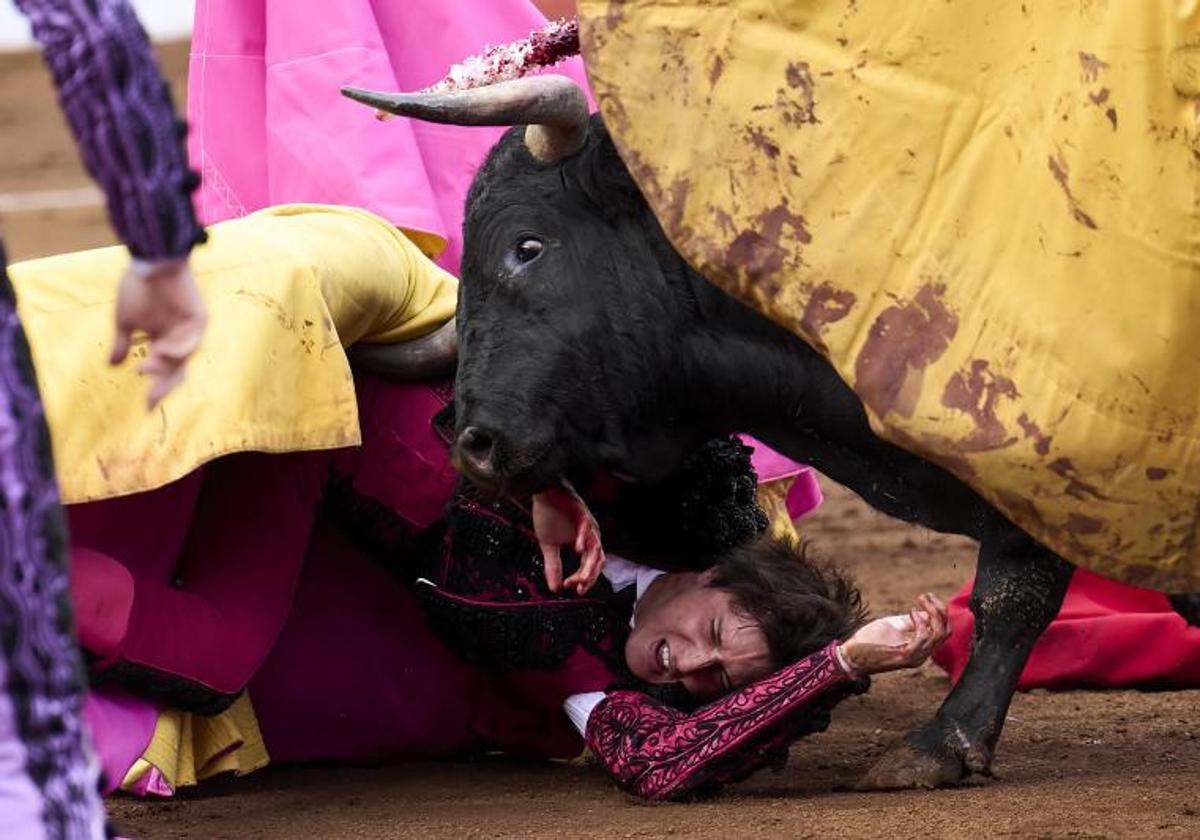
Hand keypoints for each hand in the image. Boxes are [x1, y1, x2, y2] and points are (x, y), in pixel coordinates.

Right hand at [111, 258, 207, 409]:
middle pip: (176, 371)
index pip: (162, 372)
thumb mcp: (125, 320)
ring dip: (164, 366)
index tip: (145, 409)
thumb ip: (122, 343)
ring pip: (182, 359)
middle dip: (163, 387)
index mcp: (162, 341)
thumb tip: (112, 366)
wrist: (148, 261)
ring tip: (146, 366)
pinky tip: (163, 352)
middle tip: (150, 400)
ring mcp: (190, 330)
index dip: (156, 390)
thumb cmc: (137, 288)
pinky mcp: (199, 319)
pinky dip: (179, 349)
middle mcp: (179, 339)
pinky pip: (192, 341)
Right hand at [531, 482, 604, 594]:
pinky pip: (585, 528)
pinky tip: (577, 549)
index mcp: (585, 542)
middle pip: (598, 560)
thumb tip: (555, 588)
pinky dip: (582, 539)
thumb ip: (553, 566)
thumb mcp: (549, 546)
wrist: (543, 491)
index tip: (574, 589)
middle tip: (578, 587)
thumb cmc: (549, 515)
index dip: (584, 580)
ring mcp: (587, 523)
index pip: (591, 566)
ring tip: (581, 577)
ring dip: (589, 565)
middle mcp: (590, 534)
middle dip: (589, 576)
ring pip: (595, 548)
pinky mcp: (580, 512)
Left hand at [838, 592, 949, 676]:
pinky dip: (921, 622)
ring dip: (932, 612)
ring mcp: (915, 657)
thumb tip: (927, 613)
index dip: (939, 611)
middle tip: (926, 596)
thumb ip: (912, 622)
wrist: (852, 656)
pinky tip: (912, 612)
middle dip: (939, 610)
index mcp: (920, 649)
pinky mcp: (906, 656)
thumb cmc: (870, 640)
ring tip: (920, 600)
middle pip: (945, 632)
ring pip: (938, 634)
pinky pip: (923, 638)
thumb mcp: (894, 626)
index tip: (928, 597)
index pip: (943, 631)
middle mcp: (922, 655)